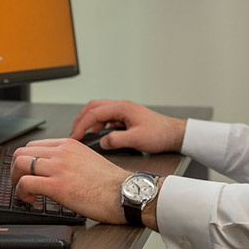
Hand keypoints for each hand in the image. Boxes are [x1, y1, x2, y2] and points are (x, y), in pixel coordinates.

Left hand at [10, 138, 129, 224]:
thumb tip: (55, 169)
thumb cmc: (110, 183)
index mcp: (69, 145)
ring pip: (20, 164)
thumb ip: (70, 159)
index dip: (27, 160)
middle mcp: (62, 152)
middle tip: (20, 182)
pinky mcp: (57, 185)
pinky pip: (26, 182)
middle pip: (23, 151)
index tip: (27, 172)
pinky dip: (21, 192)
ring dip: (16, 179)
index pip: (35, 145)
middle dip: (16, 169)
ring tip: (23, 192)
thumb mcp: (88, 159)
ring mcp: (58, 167)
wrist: (123, 193)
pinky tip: (29, 199)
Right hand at [70, 100, 186, 153]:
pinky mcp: (126, 117)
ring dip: (89, 121)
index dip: (82, 125)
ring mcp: (124, 111)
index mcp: (122, 108)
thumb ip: (116, 140)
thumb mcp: (137, 139)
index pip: (95, 113)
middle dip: (81, 119)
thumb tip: (102, 141)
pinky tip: (98, 133)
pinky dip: (98, 124)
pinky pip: (107, 117)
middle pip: (94, 107)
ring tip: (83, 134)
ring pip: (99, 110)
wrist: (174, 134)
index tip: (75, 136)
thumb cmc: (160, 134)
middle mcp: (122, 106)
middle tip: (74, 133)